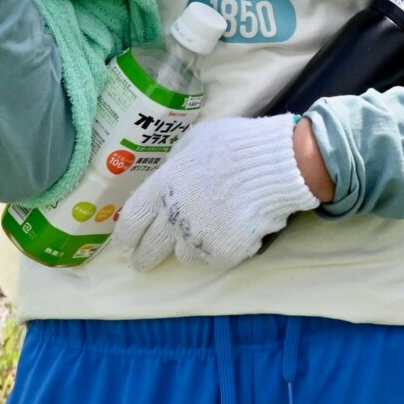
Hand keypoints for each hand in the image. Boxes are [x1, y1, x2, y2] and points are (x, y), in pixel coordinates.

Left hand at [119, 116, 319, 273]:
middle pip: (151, 247)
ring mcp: (198, 238)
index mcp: (163, 187)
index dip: (126, 235)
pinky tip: (231, 232)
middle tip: (143, 263)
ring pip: (184, 254)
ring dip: (189, 247)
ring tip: (203, 235)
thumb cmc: (238, 144)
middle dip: (145, 257)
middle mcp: (174, 217)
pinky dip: (219, 248)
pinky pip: (213, 257)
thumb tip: (169, 173)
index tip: (124, 245)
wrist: (279, 164)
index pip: (132, 220)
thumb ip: (176, 162)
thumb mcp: (196, 140)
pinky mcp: (223, 252)